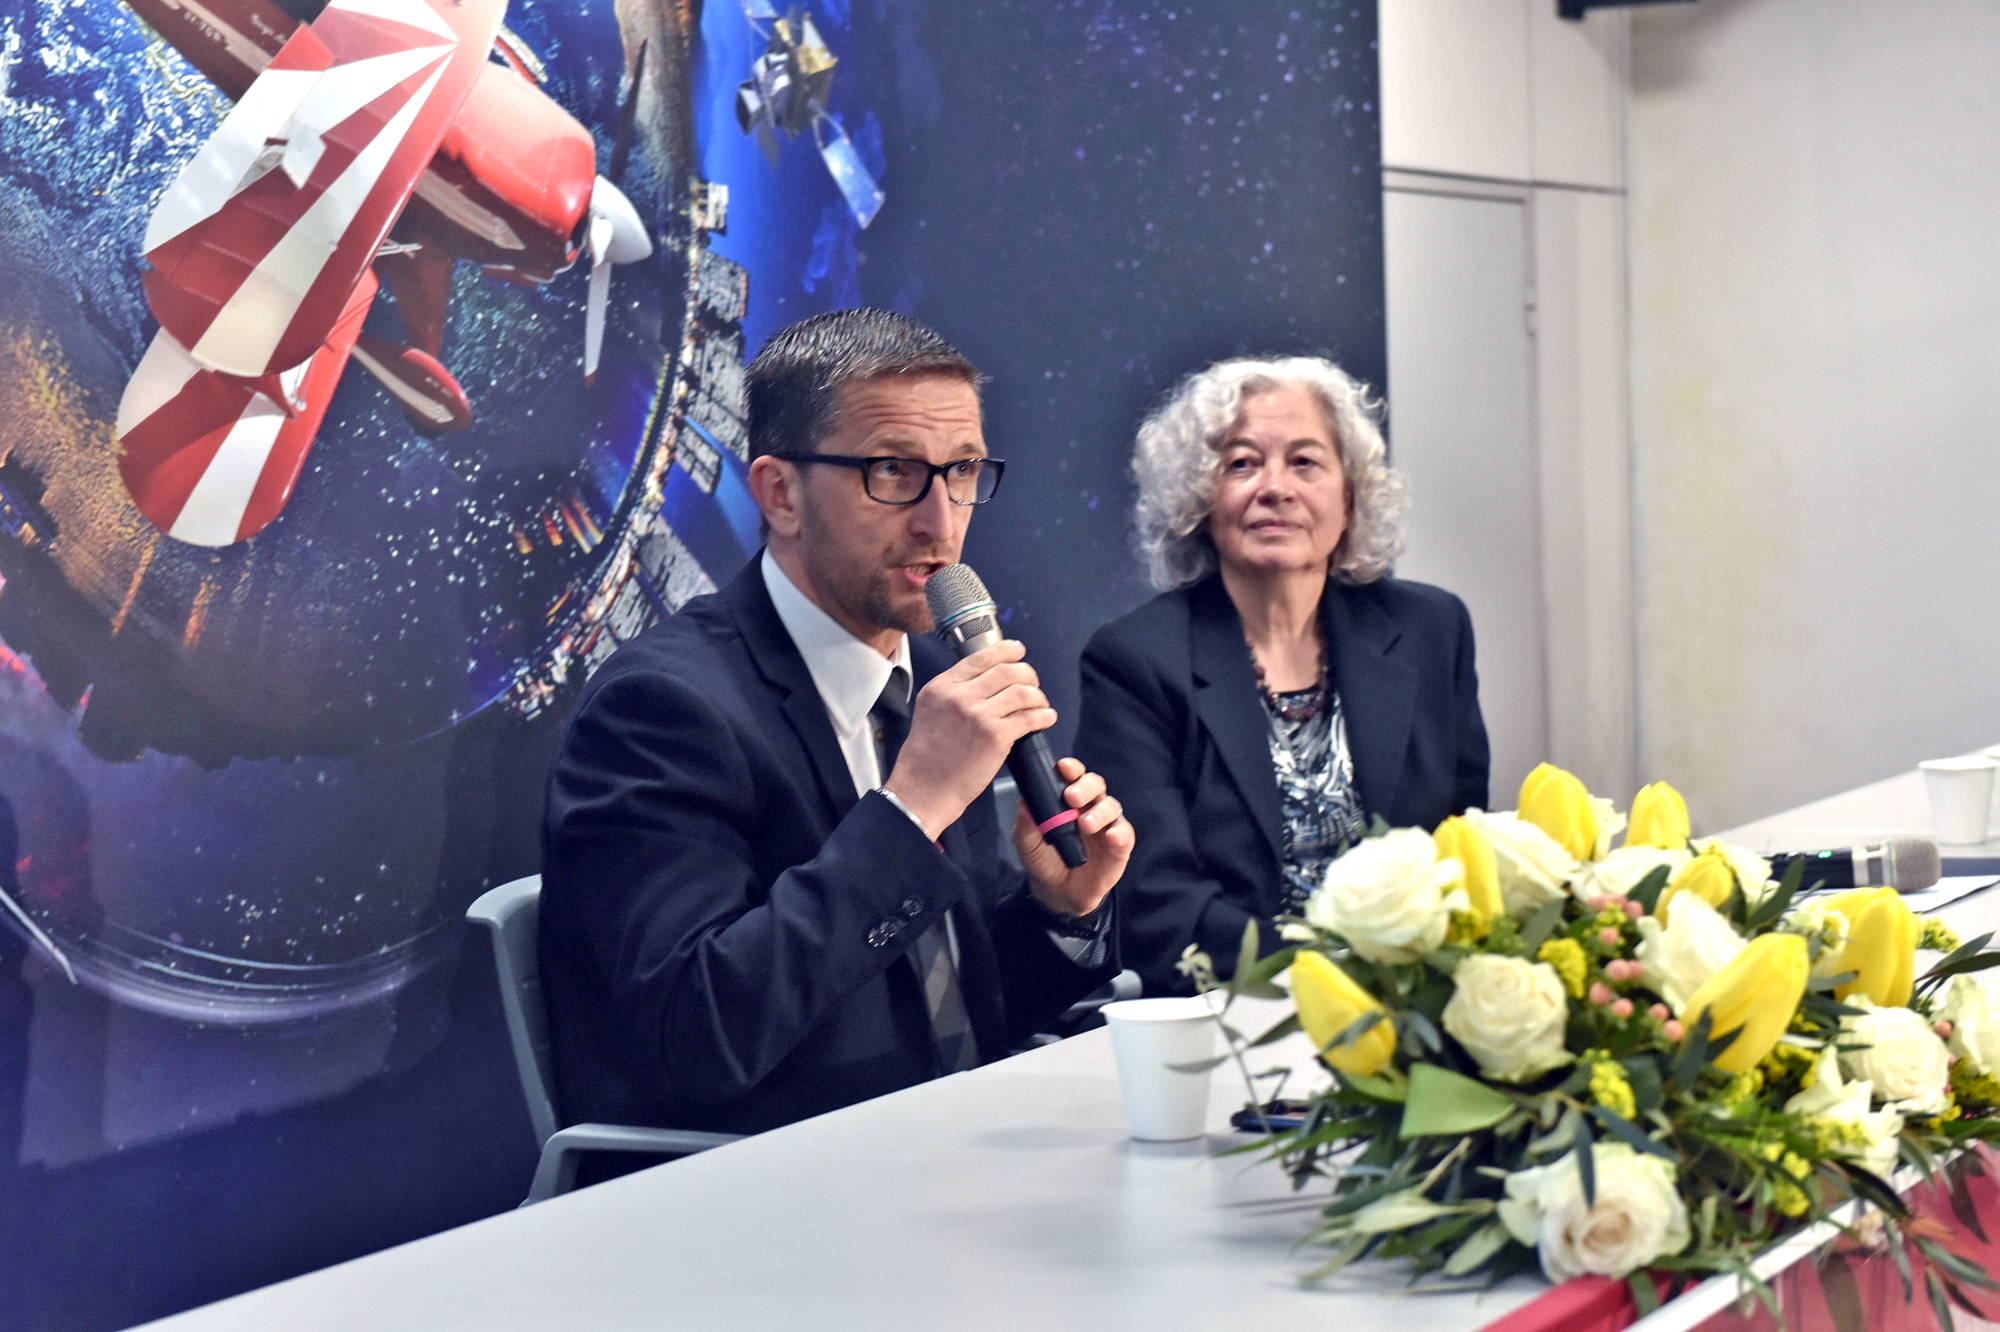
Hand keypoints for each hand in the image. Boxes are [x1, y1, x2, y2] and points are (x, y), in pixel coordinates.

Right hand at [883, 640, 1055, 838]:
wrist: (923, 790)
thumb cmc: (926, 759)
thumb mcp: (930, 711)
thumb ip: (953, 693)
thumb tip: (985, 682)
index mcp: (942, 687)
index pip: (980, 657)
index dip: (1006, 651)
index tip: (1018, 651)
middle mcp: (959, 696)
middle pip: (1006, 670)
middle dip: (1027, 673)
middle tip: (1032, 683)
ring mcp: (978, 715)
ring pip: (1022, 691)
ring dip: (1037, 696)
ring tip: (1040, 704)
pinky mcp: (996, 736)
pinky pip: (1029, 717)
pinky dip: (1043, 716)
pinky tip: (1046, 718)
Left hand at [1016, 757, 1131, 917]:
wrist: (1057, 893)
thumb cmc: (1044, 860)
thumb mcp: (1027, 843)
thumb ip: (1026, 824)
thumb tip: (1024, 802)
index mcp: (1069, 800)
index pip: (1074, 777)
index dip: (1071, 769)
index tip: (1063, 767)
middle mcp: (1090, 807)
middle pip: (1096, 785)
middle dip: (1085, 786)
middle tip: (1072, 796)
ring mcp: (1106, 825)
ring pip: (1111, 806)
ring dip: (1100, 811)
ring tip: (1085, 824)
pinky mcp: (1120, 846)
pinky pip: (1125, 834)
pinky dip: (1120, 832)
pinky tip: (1110, 836)